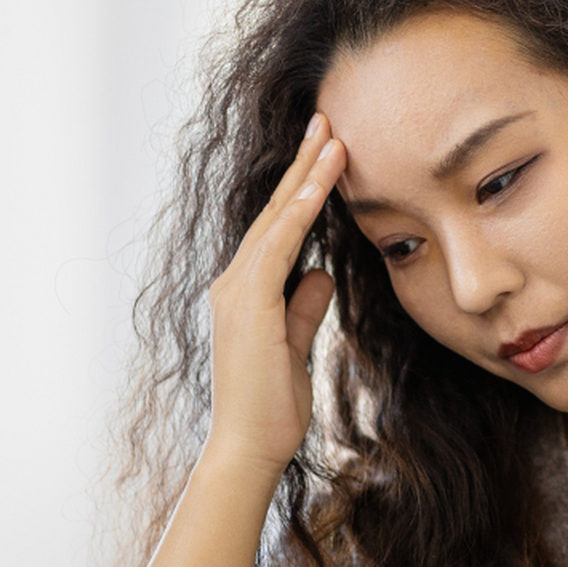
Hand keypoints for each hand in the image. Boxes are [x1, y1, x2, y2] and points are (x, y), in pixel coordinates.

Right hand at [201, 114, 344, 481]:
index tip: (328, 150)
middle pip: (274, 211)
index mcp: (246, 291)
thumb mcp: (297, 346)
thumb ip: (304, 309)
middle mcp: (234, 282)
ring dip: (306, 176)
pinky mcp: (248, 303)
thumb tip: (322, 276)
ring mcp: (236, 290)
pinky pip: (278, 246)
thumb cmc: (273, 406)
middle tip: (327, 120)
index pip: (279, 227)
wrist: (249, 447)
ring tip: (333, 136)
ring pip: (277, 219)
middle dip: (302, 164)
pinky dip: (299, 213)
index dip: (303, 188)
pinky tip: (320, 185)